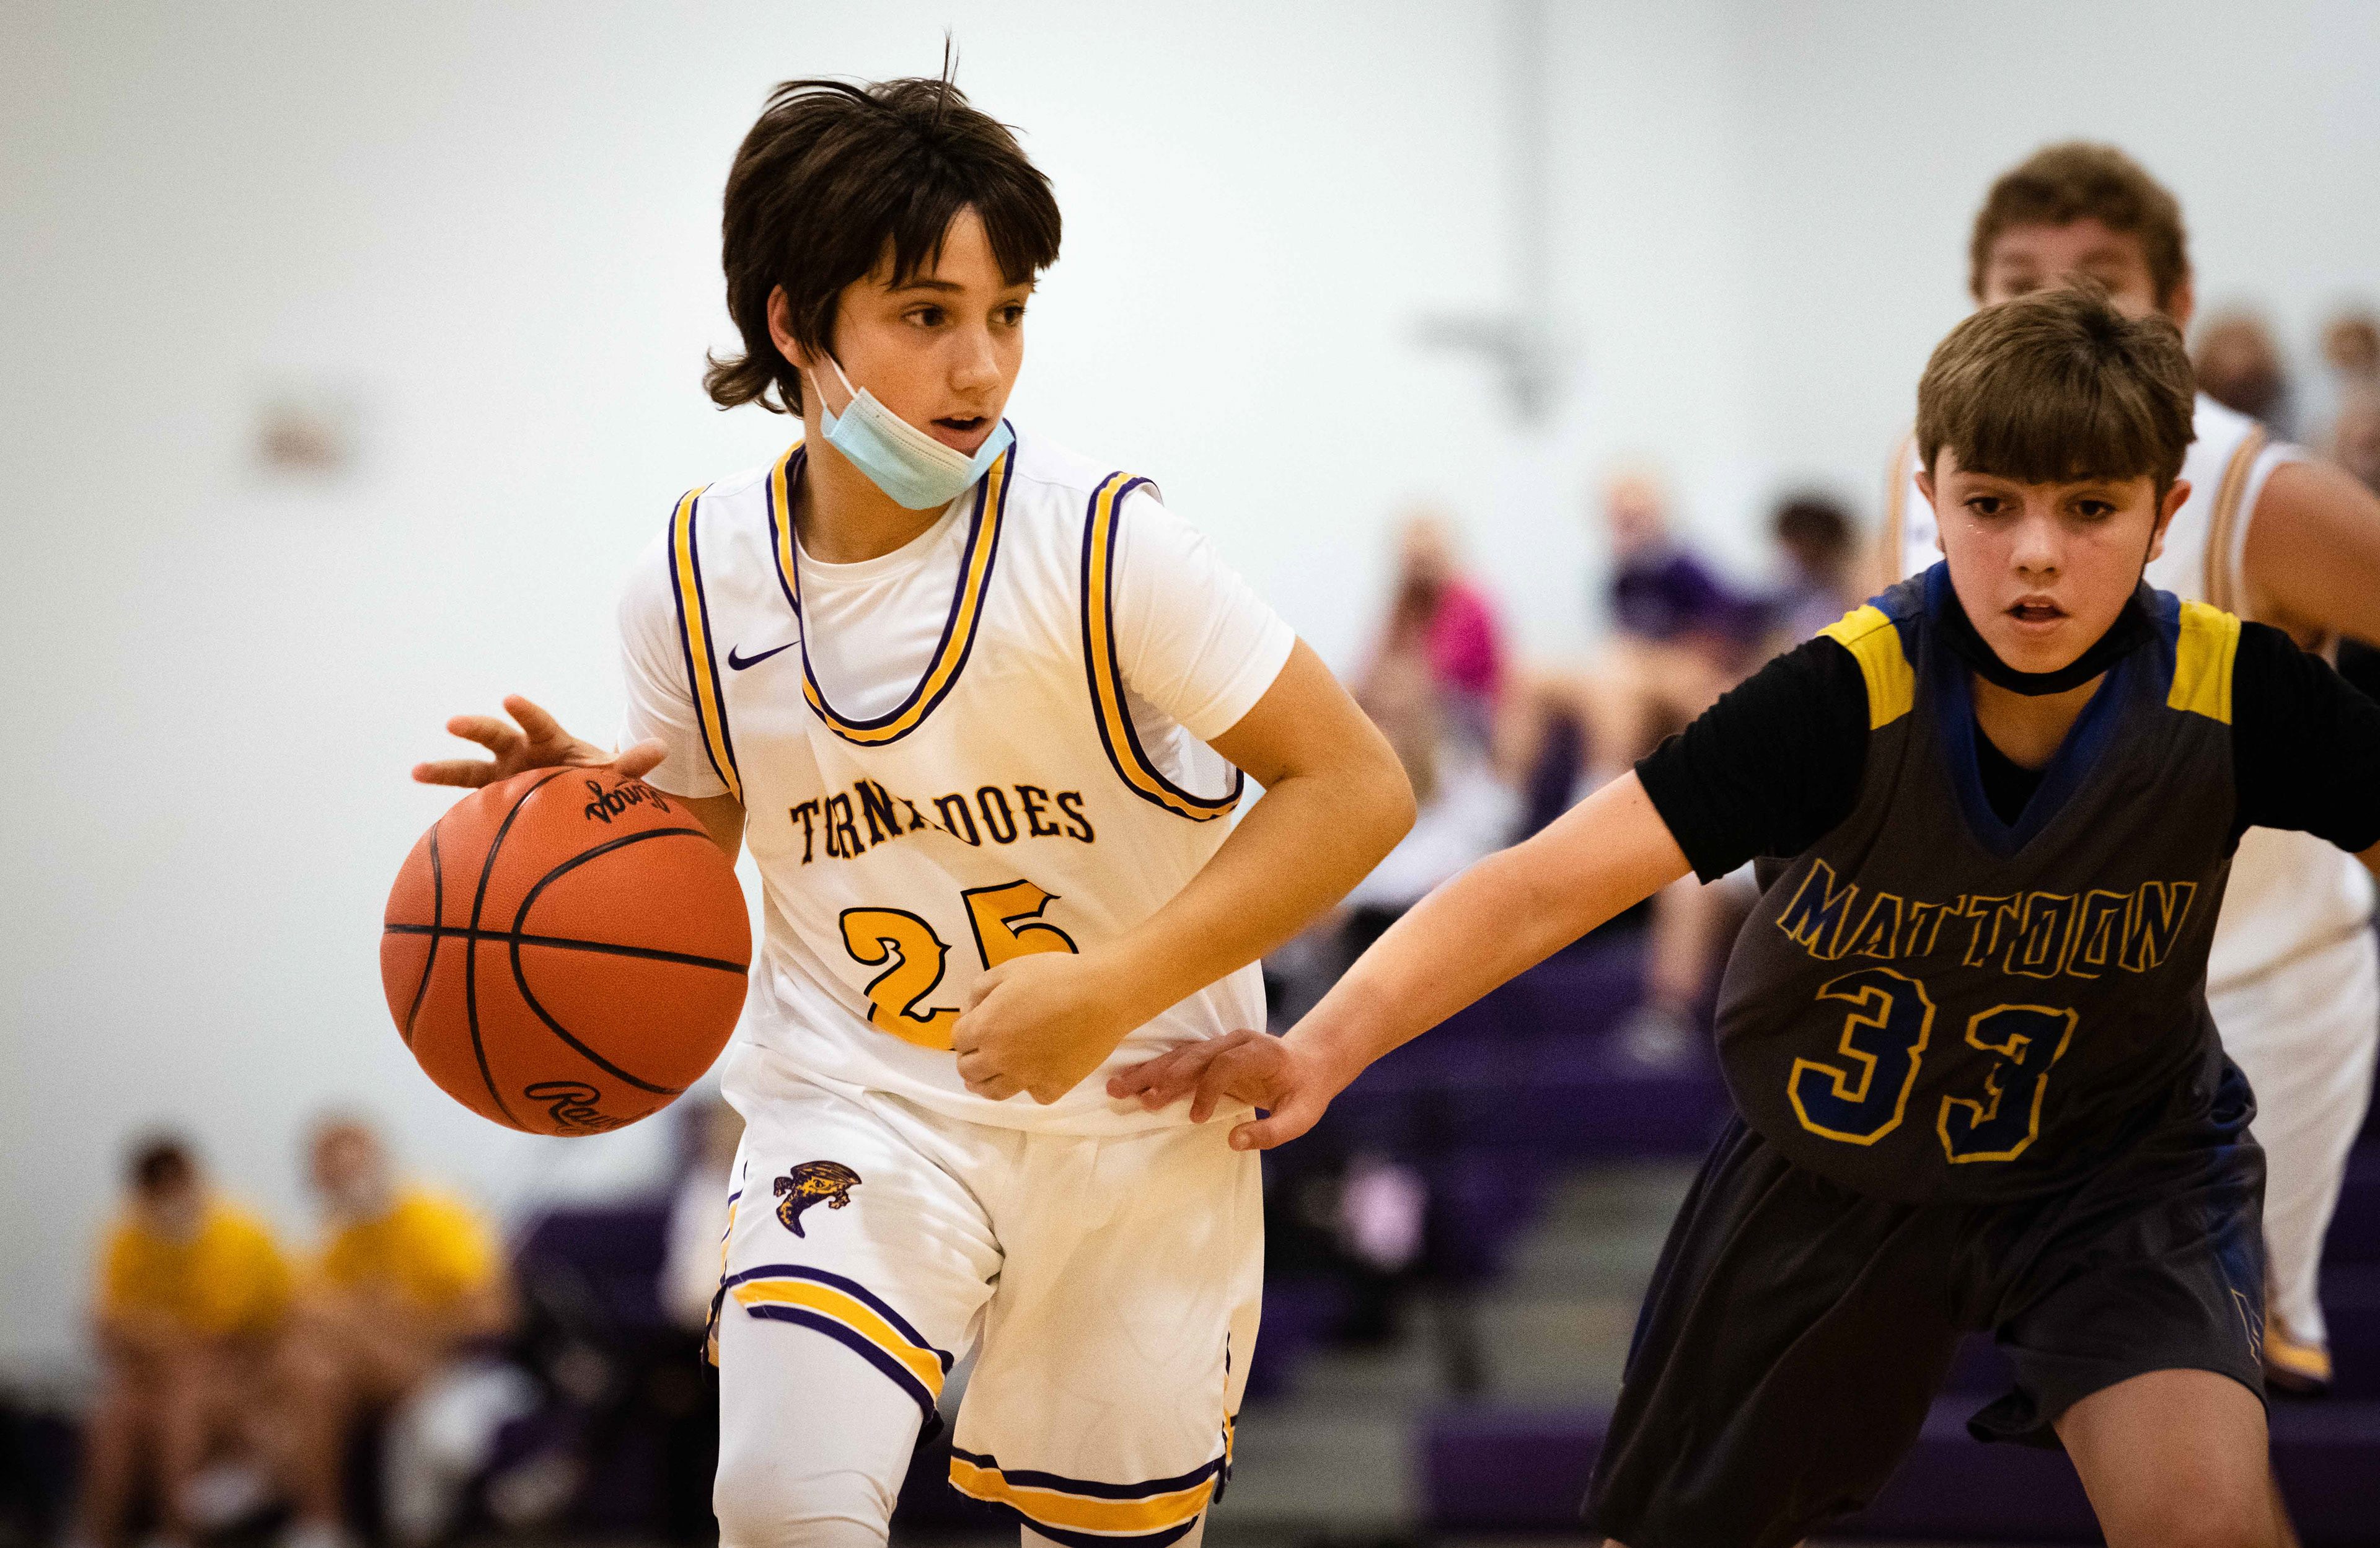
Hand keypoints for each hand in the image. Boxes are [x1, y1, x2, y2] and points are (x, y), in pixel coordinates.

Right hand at [413, 694, 663, 788]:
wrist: (581, 802)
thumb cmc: (595, 783)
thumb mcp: (614, 776)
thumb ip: (632, 766)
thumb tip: (661, 748)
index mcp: (552, 741)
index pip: (539, 723)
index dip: (526, 711)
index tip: (510, 698)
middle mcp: (522, 753)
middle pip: (496, 736)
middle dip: (476, 728)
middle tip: (453, 723)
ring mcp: (503, 775)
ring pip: (471, 768)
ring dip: (444, 768)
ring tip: (416, 770)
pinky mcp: (493, 799)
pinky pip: (468, 802)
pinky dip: (450, 806)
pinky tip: (429, 814)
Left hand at [950, 951, 1141, 1105]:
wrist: (1103, 995)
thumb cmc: (1056, 976)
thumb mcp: (1009, 969)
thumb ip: (979, 990)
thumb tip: (969, 1012)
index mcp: (984, 1028)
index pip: (958, 1040)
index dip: (965, 1031)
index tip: (975, 1026)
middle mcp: (999, 1059)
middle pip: (969, 1071)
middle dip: (970, 1059)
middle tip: (981, 1052)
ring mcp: (1025, 1078)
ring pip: (994, 1092)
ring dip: (987, 1083)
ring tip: (992, 1076)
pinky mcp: (1053, 1088)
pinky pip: (1033, 1094)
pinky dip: (1031, 1086)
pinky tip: (1037, 1073)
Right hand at [1105, 1029, 1347, 1150]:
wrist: (1308, 1064)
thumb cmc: (1305, 1093)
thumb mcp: (1301, 1118)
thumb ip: (1272, 1132)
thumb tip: (1234, 1142)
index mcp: (1261, 1052)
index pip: (1225, 1064)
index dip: (1208, 1089)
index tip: (1196, 1119)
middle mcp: (1236, 1042)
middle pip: (1194, 1055)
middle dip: (1163, 1076)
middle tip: (1135, 1097)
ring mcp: (1220, 1045)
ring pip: (1179, 1056)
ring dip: (1148, 1072)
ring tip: (1116, 1088)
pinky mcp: (1209, 1054)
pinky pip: (1177, 1060)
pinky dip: (1153, 1071)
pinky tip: (1130, 1081)